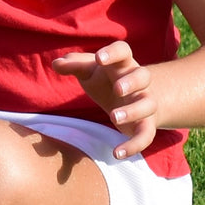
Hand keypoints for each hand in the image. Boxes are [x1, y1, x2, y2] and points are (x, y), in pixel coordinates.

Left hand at [52, 41, 157, 158]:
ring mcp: (144, 103)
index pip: (123, 50)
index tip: (99, 58)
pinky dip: (134, 145)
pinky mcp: (146, 125)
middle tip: (117, 89)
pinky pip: (146, 135)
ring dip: (133, 111)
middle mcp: (138, 82)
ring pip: (148, 104)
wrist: (130, 100)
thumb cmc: (104, 80)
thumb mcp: (88, 71)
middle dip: (132, 82)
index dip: (113, 52)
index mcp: (122, 64)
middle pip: (143, 76)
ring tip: (114, 117)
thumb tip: (56, 63)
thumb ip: (73, 65)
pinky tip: (117, 153)